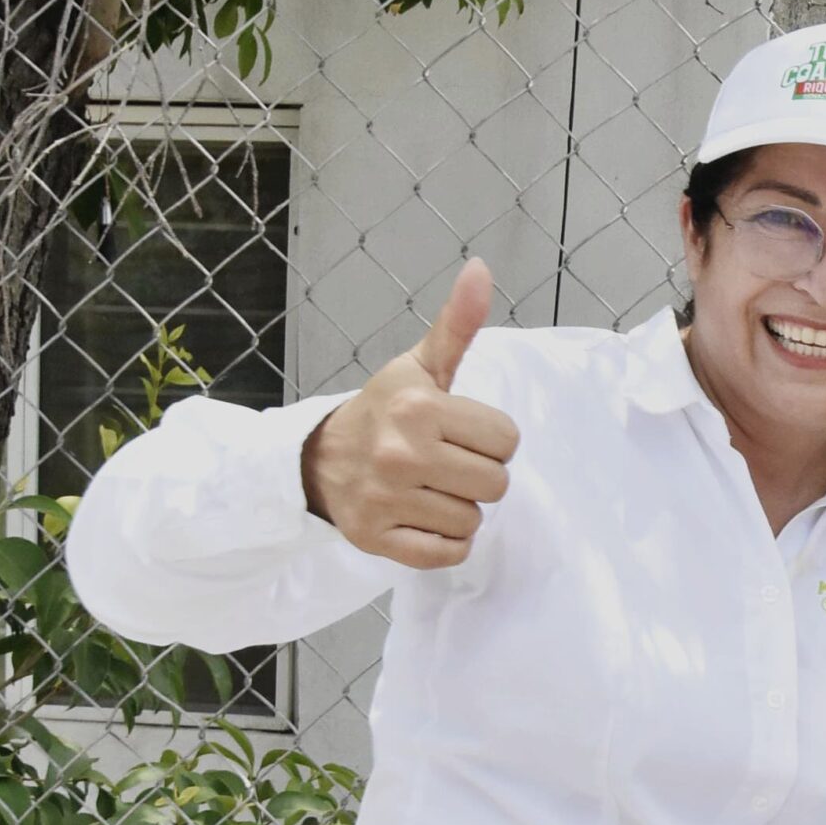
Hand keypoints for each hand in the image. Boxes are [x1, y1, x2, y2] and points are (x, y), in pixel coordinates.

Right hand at [299, 259, 517, 568]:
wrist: (317, 458)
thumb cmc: (383, 412)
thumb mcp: (419, 367)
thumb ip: (457, 325)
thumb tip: (482, 270)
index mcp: (418, 408)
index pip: (507, 441)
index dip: (489, 439)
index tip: (457, 433)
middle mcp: (400, 453)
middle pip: (496, 485)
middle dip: (477, 476)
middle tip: (443, 463)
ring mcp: (386, 500)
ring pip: (473, 521)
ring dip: (458, 509)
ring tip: (427, 489)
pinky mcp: (377, 539)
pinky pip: (447, 554)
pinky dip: (443, 543)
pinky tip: (420, 518)